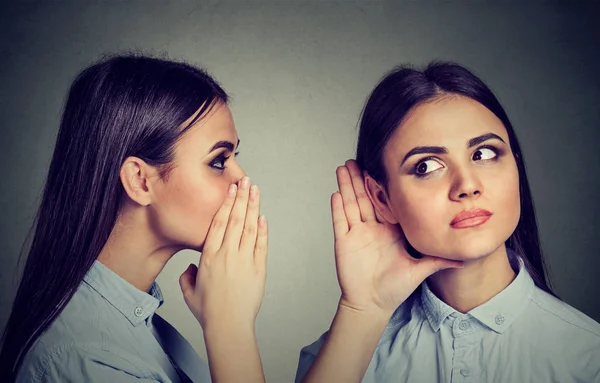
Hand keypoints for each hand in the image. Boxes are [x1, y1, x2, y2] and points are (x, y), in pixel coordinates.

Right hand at [179, 177, 267, 330]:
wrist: (228, 325)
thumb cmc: (209, 311)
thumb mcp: (189, 292)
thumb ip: (187, 277)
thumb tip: (191, 269)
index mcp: (209, 256)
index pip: (218, 222)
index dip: (225, 203)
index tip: (230, 189)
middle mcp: (227, 254)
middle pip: (235, 218)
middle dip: (241, 197)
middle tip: (245, 181)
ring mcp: (244, 260)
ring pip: (249, 227)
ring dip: (253, 206)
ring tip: (255, 190)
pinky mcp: (258, 269)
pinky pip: (261, 244)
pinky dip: (262, 229)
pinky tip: (262, 217)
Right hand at [332, 160, 461, 317]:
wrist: (373, 304)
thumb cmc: (394, 288)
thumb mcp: (420, 270)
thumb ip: (438, 261)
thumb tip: (463, 258)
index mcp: (389, 230)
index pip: (385, 202)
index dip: (382, 185)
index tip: (382, 167)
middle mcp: (372, 229)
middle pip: (364, 197)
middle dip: (359, 178)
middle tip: (356, 158)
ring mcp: (357, 235)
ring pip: (350, 204)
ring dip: (346, 186)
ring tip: (343, 167)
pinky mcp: (344, 243)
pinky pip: (340, 223)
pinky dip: (338, 208)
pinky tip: (336, 193)